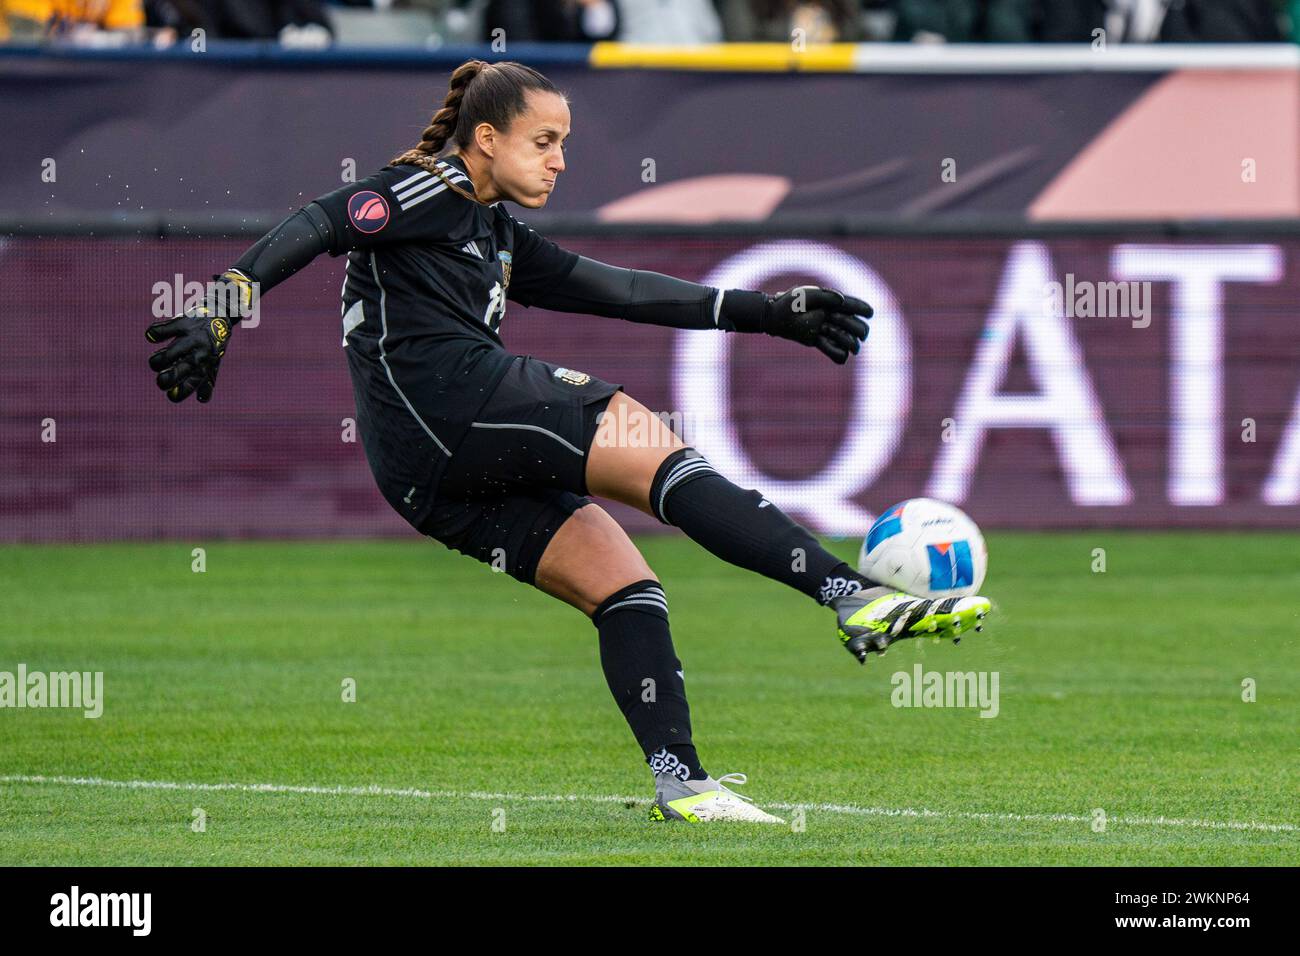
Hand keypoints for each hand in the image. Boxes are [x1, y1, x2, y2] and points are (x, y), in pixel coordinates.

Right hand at [146, 270, 251, 402]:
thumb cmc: (212, 344)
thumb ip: (206, 382)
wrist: (220, 315)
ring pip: (169, 354)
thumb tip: (201, 400)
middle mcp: (199, 353)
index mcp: (205, 365)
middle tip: (159, 380)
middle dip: (164, 380)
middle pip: (178, 372)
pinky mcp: (182, 322)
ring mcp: (191, 338)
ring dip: (157, 361)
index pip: (192, 384)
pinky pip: (162, 330)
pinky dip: (153, 333)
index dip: (179, 393)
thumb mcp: (214, 363)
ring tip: (156, 362)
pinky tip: (153, 337)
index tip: (170, 394)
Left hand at [762, 286, 870, 363]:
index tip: (870, 313)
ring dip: (846, 340)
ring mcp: (828, 332)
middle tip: (833, 321)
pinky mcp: (819, 342)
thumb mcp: (808, 294)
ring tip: (827, 331)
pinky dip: (838, 354)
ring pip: (851, 342)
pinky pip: (837, 354)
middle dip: (853, 326)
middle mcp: (835, 318)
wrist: (775, 317)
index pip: (855, 307)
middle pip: (858, 327)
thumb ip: (826, 296)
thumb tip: (841, 301)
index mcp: (835, 304)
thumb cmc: (791, 302)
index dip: (864, 310)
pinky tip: (829, 347)